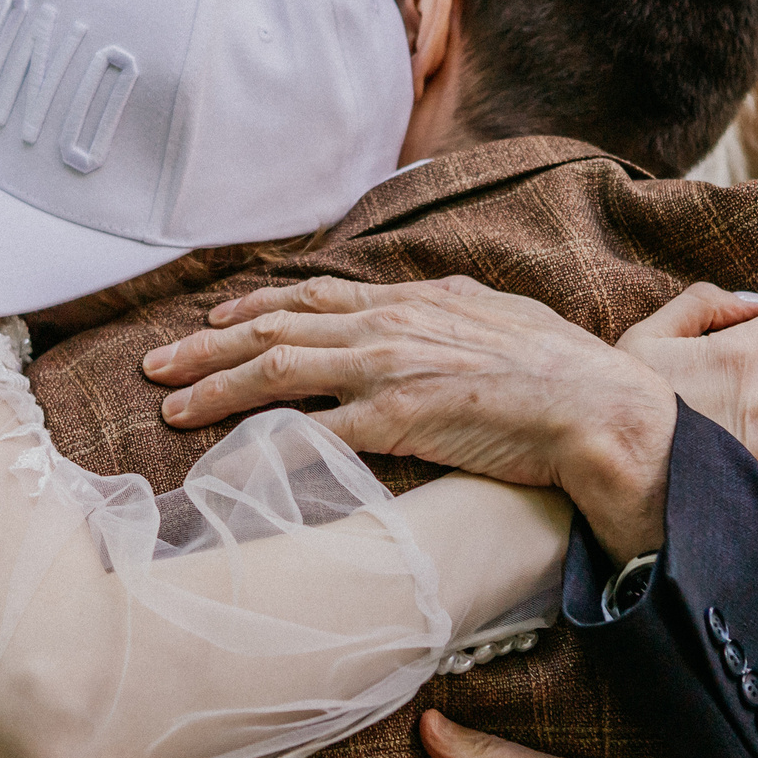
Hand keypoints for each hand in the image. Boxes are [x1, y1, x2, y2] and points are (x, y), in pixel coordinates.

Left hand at [146, 276, 679, 557]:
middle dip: (208, 345)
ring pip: (279, 370)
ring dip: (216, 387)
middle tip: (157, 364)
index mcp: (416, 302)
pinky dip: (267, 443)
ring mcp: (391, 370)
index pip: (315, 298)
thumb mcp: (501, 317)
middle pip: (277, 329)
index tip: (215, 318)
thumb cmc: (565, 371)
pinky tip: (230, 459)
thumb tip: (431, 301)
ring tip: (171, 406)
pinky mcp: (399, 419)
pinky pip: (316, 432)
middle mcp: (392, 327)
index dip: (256, 308)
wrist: (600, 409)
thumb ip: (454, 310)